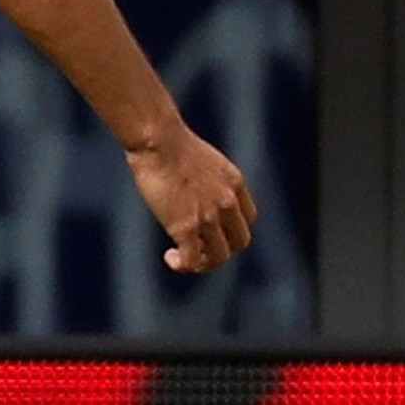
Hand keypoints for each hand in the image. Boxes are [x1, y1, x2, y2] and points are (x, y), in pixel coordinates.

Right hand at [126, 128, 257, 275]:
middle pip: (239, 241)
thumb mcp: (201, 158)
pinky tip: (170, 258)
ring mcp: (209, 216)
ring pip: (219, 256)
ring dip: (202, 262)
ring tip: (181, 257)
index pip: (247, 218)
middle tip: (197, 246)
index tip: (210, 229)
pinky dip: (184, 265)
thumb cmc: (167, 141)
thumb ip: (205, 178)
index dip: (230, 229)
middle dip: (220, 248)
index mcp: (234, 183)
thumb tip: (189, 188)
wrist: (157, 140)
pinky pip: (193, 259)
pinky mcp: (186, 227)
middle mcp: (228, 202)